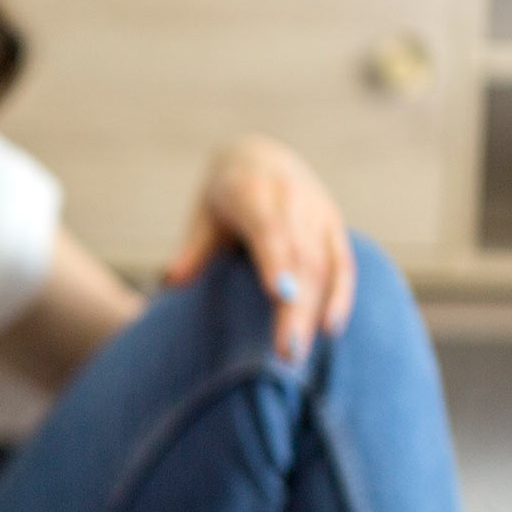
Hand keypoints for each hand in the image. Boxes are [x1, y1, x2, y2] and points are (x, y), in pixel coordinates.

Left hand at [164, 135, 355, 361]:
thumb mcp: (203, 215)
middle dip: (295, 306)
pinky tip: (330, 329)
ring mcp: (317, 212)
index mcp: (253, 192)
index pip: (269, 230)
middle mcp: (291, 200)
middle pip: (299, 257)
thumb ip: (194, 248)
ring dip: (314, 311)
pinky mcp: (333, 226)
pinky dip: (339, 296)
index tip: (280, 296)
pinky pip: (342, 264)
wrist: (260, 158)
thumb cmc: (223, 197)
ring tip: (297, 354)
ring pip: (322, 265)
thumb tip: (169, 281)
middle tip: (285, 352)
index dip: (277, 262)